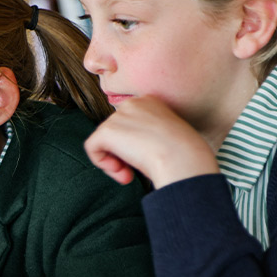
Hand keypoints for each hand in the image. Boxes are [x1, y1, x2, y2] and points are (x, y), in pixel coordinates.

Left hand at [85, 96, 219, 188]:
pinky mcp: (107, 130)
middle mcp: (133, 103)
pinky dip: (102, 164)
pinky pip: (92, 148)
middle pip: (116, 132)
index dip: (136, 146)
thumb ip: (149, 136)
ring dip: (115, 163)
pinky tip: (122, 172)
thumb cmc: (184, 156)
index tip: (148, 160)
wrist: (184, 159)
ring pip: (104, 141)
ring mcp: (119, 115)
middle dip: (123, 155)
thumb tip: (131, 148)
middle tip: (135, 172)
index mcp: (151, 102)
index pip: (131, 123)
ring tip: (130, 175)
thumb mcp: (168, 139)